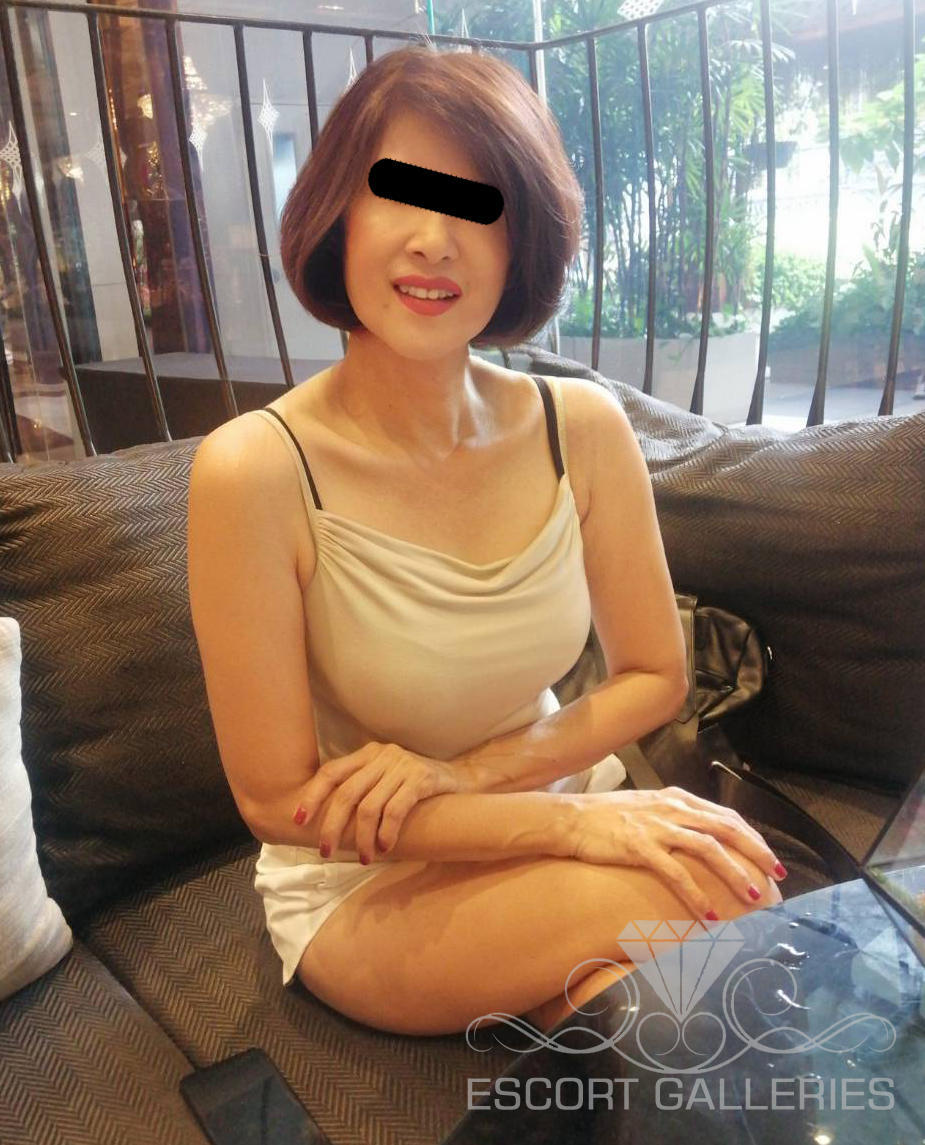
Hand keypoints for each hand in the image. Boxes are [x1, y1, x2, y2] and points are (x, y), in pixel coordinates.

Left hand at [291, 741, 465, 862]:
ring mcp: (402, 766)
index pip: (331, 772)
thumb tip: (327, 821)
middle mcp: (382, 755)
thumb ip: (362, 789)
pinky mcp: (422, 779)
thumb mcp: (385, 779)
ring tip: (364, 858)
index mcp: (368, 754)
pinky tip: (385, 847)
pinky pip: (395, 810)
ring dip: (362, 837)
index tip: (298, 820)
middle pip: (346, 793)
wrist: (461, 778)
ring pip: (369, 806)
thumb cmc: (416, 785)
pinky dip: (386, 832)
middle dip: (332, 826)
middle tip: (326, 851)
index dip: (312, 795)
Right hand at [565, 786, 787, 918]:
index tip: (770, 858)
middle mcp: (672, 808)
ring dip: (735, 874)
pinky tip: (708, 915)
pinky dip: (696, 894)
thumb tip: (699, 836)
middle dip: (757, 853)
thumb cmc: (606, 817)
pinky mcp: (639, 847)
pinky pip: (675, 873)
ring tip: (754, 898)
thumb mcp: (647, 808)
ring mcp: (656, 826)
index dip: (752, 837)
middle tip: (778, 876)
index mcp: (677, 798)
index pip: (726, 815)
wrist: (570, 818)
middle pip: (726, 828)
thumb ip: (674, 817)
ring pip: (708, 848)